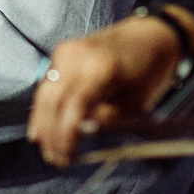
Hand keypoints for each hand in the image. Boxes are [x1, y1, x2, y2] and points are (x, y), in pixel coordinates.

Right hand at [26, 5, 193, 166]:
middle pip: (51, 99)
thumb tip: (81, 132)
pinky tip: (42, 126)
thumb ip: (108, 117)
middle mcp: (78, 56)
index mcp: (102, 68)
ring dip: (42, 122)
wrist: (151, 35)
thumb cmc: (149, 71)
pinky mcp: (62, 51)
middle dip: (50, 132)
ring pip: (44, 91)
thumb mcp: (137, 102)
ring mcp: (66, 50)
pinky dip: (44, 106)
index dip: (66, 134)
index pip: (73, 106)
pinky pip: (47, 82)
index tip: (67, 156)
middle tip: (54, 158)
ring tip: (46, 147)